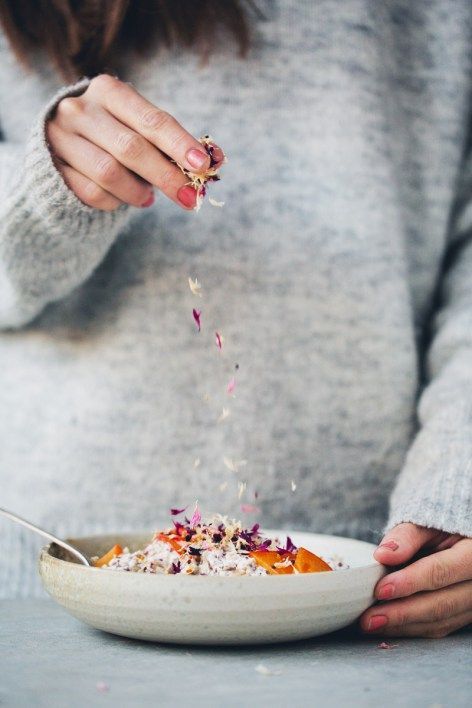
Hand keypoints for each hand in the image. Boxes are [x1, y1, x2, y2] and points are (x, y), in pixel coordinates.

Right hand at [47, 74, 223, 210]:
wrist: (60, 143)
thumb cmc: (114, 133)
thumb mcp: (137, 127)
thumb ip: (165, 142)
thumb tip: (206, 165)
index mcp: (108, 91)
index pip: (151, 120)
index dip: (179, 144)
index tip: (203, 166)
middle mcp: (80, 109)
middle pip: (131, 149)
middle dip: (166, 177)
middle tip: (189, 198)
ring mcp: (61, 137)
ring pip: (109, 173)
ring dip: (137, 192)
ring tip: (148, 198)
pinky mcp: (52, 166)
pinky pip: (92, 193)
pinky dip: (115, 202)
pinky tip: (123, 199)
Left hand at [360, 523, 471, 637]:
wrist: (458, 537)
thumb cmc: (439, 525)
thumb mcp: (425, 522)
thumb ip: (406, 536)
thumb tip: (383, 555)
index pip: (440, 571)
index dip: (409, 582)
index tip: (380, 590)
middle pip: (441, 604)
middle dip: (402, 613)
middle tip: (368, 618)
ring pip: (440, 621)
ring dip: (403, 625)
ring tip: (371, 623)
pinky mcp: (465, 614)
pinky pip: (439, 627)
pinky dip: (412, 628)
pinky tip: (387, 625)